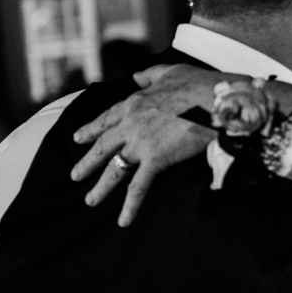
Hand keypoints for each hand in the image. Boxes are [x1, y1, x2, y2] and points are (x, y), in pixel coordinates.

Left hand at [71, 64, 233, 225]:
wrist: (216, 99)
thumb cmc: (198, 84)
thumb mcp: (169, 71)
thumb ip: (149, 75)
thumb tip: (137, 77)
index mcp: (133, 103)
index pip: (105, 119)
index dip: (90, 130)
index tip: (77, 138)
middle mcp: (130, 124)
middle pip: (102, 147)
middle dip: (87, 163)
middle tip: (75, 176)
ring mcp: (141, 143)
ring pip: (114, 169)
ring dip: (101, 187)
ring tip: (90, 201)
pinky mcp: (156, 159)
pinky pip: (139, 187)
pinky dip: (130, 206)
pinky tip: (123, 221)